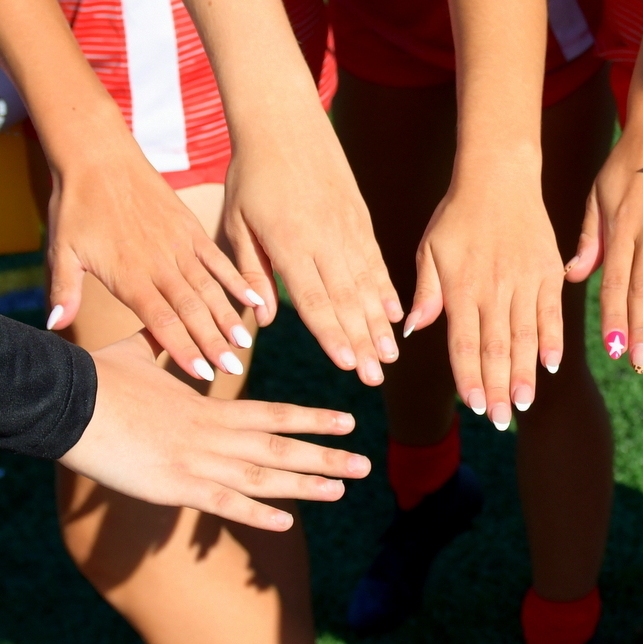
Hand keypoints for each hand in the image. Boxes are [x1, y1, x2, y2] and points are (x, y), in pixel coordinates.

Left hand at [46, 141, 260, 380]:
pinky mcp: (190, 229)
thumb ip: (63, 290)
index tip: (203, 374)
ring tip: (245, 342)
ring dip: (228, 317)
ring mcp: (179, 246)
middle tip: (233, 368)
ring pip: (208, 289)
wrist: (99, 158)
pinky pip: (218, 259)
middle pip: (191, 311)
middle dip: (213, 342)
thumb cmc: (76, 205)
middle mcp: (159, 265)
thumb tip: (54, 326)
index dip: (184, 349)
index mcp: (128, 275)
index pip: (162, 321)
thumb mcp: (60, 250)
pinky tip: (255, 298)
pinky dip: (237, 279)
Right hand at [59, 331, 370, 529]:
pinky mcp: (174, 485)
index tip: (348, 422)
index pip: (277, 413)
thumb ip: (170, 346)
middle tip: (366, 464)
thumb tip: (179, 327)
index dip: (314, 419)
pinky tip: (286, 523)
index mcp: (212, 407)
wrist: (68, 400)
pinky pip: (223, 503)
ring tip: (342, 489)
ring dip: (305, 485)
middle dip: (326, 456)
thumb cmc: (101, 377)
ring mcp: (198, 461)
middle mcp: (215, 434)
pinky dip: (256, 513)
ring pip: (263, 475)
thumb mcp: (141, 354)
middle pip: (282, 447)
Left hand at [223, 118, 402, 385]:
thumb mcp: (237, 223)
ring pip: (366, 284)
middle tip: (375, 377)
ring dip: (379, 323)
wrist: (284, 123)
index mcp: (290, 243)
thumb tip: (264, 320)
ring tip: (391, 354)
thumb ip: (252, 272)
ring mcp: (347, 228)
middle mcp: (324, 239)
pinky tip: (395, 313)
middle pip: (346, 300)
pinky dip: (386, 289)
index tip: (346, 365)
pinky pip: (376, 260)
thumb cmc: (251, 174)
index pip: (314, 300)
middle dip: (361, 342)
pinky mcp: (360, 216)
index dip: (332, 335)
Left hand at [404, 159, 562, 429]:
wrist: (499, 175)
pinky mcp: (547, 272)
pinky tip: (551, 366)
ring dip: (524, 373)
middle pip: (496, 348)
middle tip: (500, 419)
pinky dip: (551, 341)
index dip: (469, 376)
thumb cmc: (457, 214)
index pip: (464, 342)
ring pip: (524, 337)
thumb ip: (426, 292)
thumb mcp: (429, 249)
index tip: (473, 405)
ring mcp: (524, 282)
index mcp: (461, 287)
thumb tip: (412, 332)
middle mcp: (494, 289)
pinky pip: (551, 313)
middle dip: (497, 387)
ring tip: (523, 403)